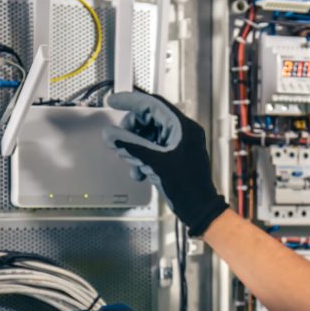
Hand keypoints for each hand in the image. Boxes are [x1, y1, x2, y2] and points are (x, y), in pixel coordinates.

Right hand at [103, 91, 228, 235]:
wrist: (198, 209)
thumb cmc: (187, 188)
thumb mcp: (154, 163)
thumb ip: (130, 145)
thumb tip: (111, 134)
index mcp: (182, 127)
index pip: (153, 104)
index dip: (130, 101)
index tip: (114, 101)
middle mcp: (182, 132)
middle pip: (148, 119)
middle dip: (131, 131)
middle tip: (119, 140)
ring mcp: (179, 144)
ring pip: (148, 135)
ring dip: (135, 147)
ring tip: (130, 160)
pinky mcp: (174, 156)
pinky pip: (153, 148)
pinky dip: (142, 157)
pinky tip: (140, 171)